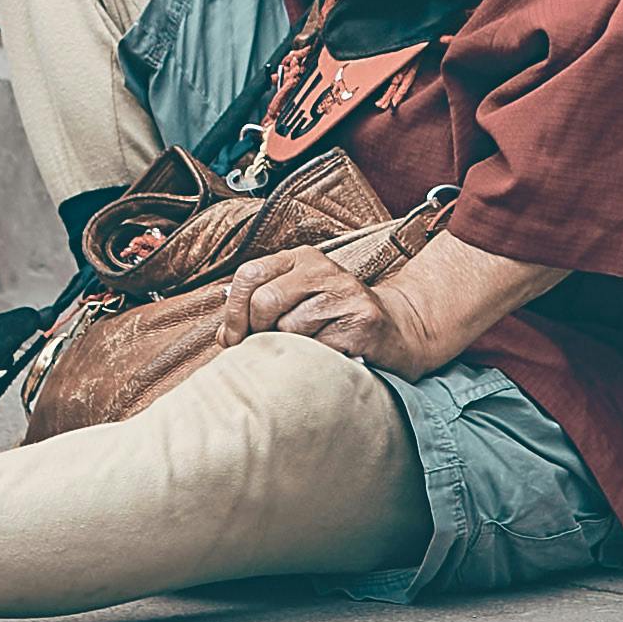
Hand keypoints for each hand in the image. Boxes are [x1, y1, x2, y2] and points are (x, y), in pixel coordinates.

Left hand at [218, 246, 418, 371]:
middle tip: (265, 349)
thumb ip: (259, 309)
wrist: (399, 331)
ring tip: (308, 350)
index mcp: (302, 258)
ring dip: (291, 349)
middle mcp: (324, 270)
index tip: (233, 338)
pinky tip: (328, 358)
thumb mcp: (298, 301)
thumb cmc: (337, 320)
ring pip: (289, 329)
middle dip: (256, 333)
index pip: (249, 275)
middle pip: (264, 302)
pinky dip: (315, 362)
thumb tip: (223, 336)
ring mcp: (346, 295)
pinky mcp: (362, 325)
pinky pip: (317, 351)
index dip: (233, 312)